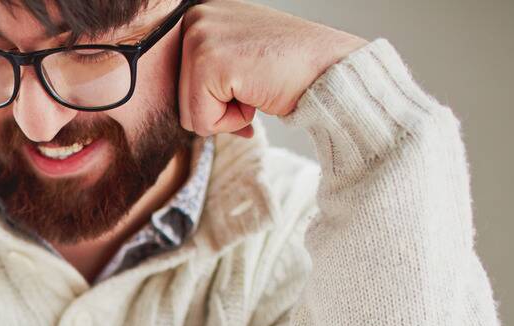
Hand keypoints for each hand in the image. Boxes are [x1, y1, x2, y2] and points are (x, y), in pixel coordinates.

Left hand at [177, 0, 368, 137]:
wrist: (333, 72)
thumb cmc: (292, 71)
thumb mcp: (239, 61)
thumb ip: (208, 75)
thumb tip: (186, 111)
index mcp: (201, 15)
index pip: (180, 83)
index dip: (215, 99)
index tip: (248, 81)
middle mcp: (195, 17)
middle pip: (180, 100)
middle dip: (219, 108)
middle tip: (256, 84)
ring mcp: (199, 36)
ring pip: (189, 113)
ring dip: (225, 115)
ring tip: (257, 86)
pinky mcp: (208, 61)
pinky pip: (202, 120)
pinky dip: (233, 121)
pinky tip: (258, 92)